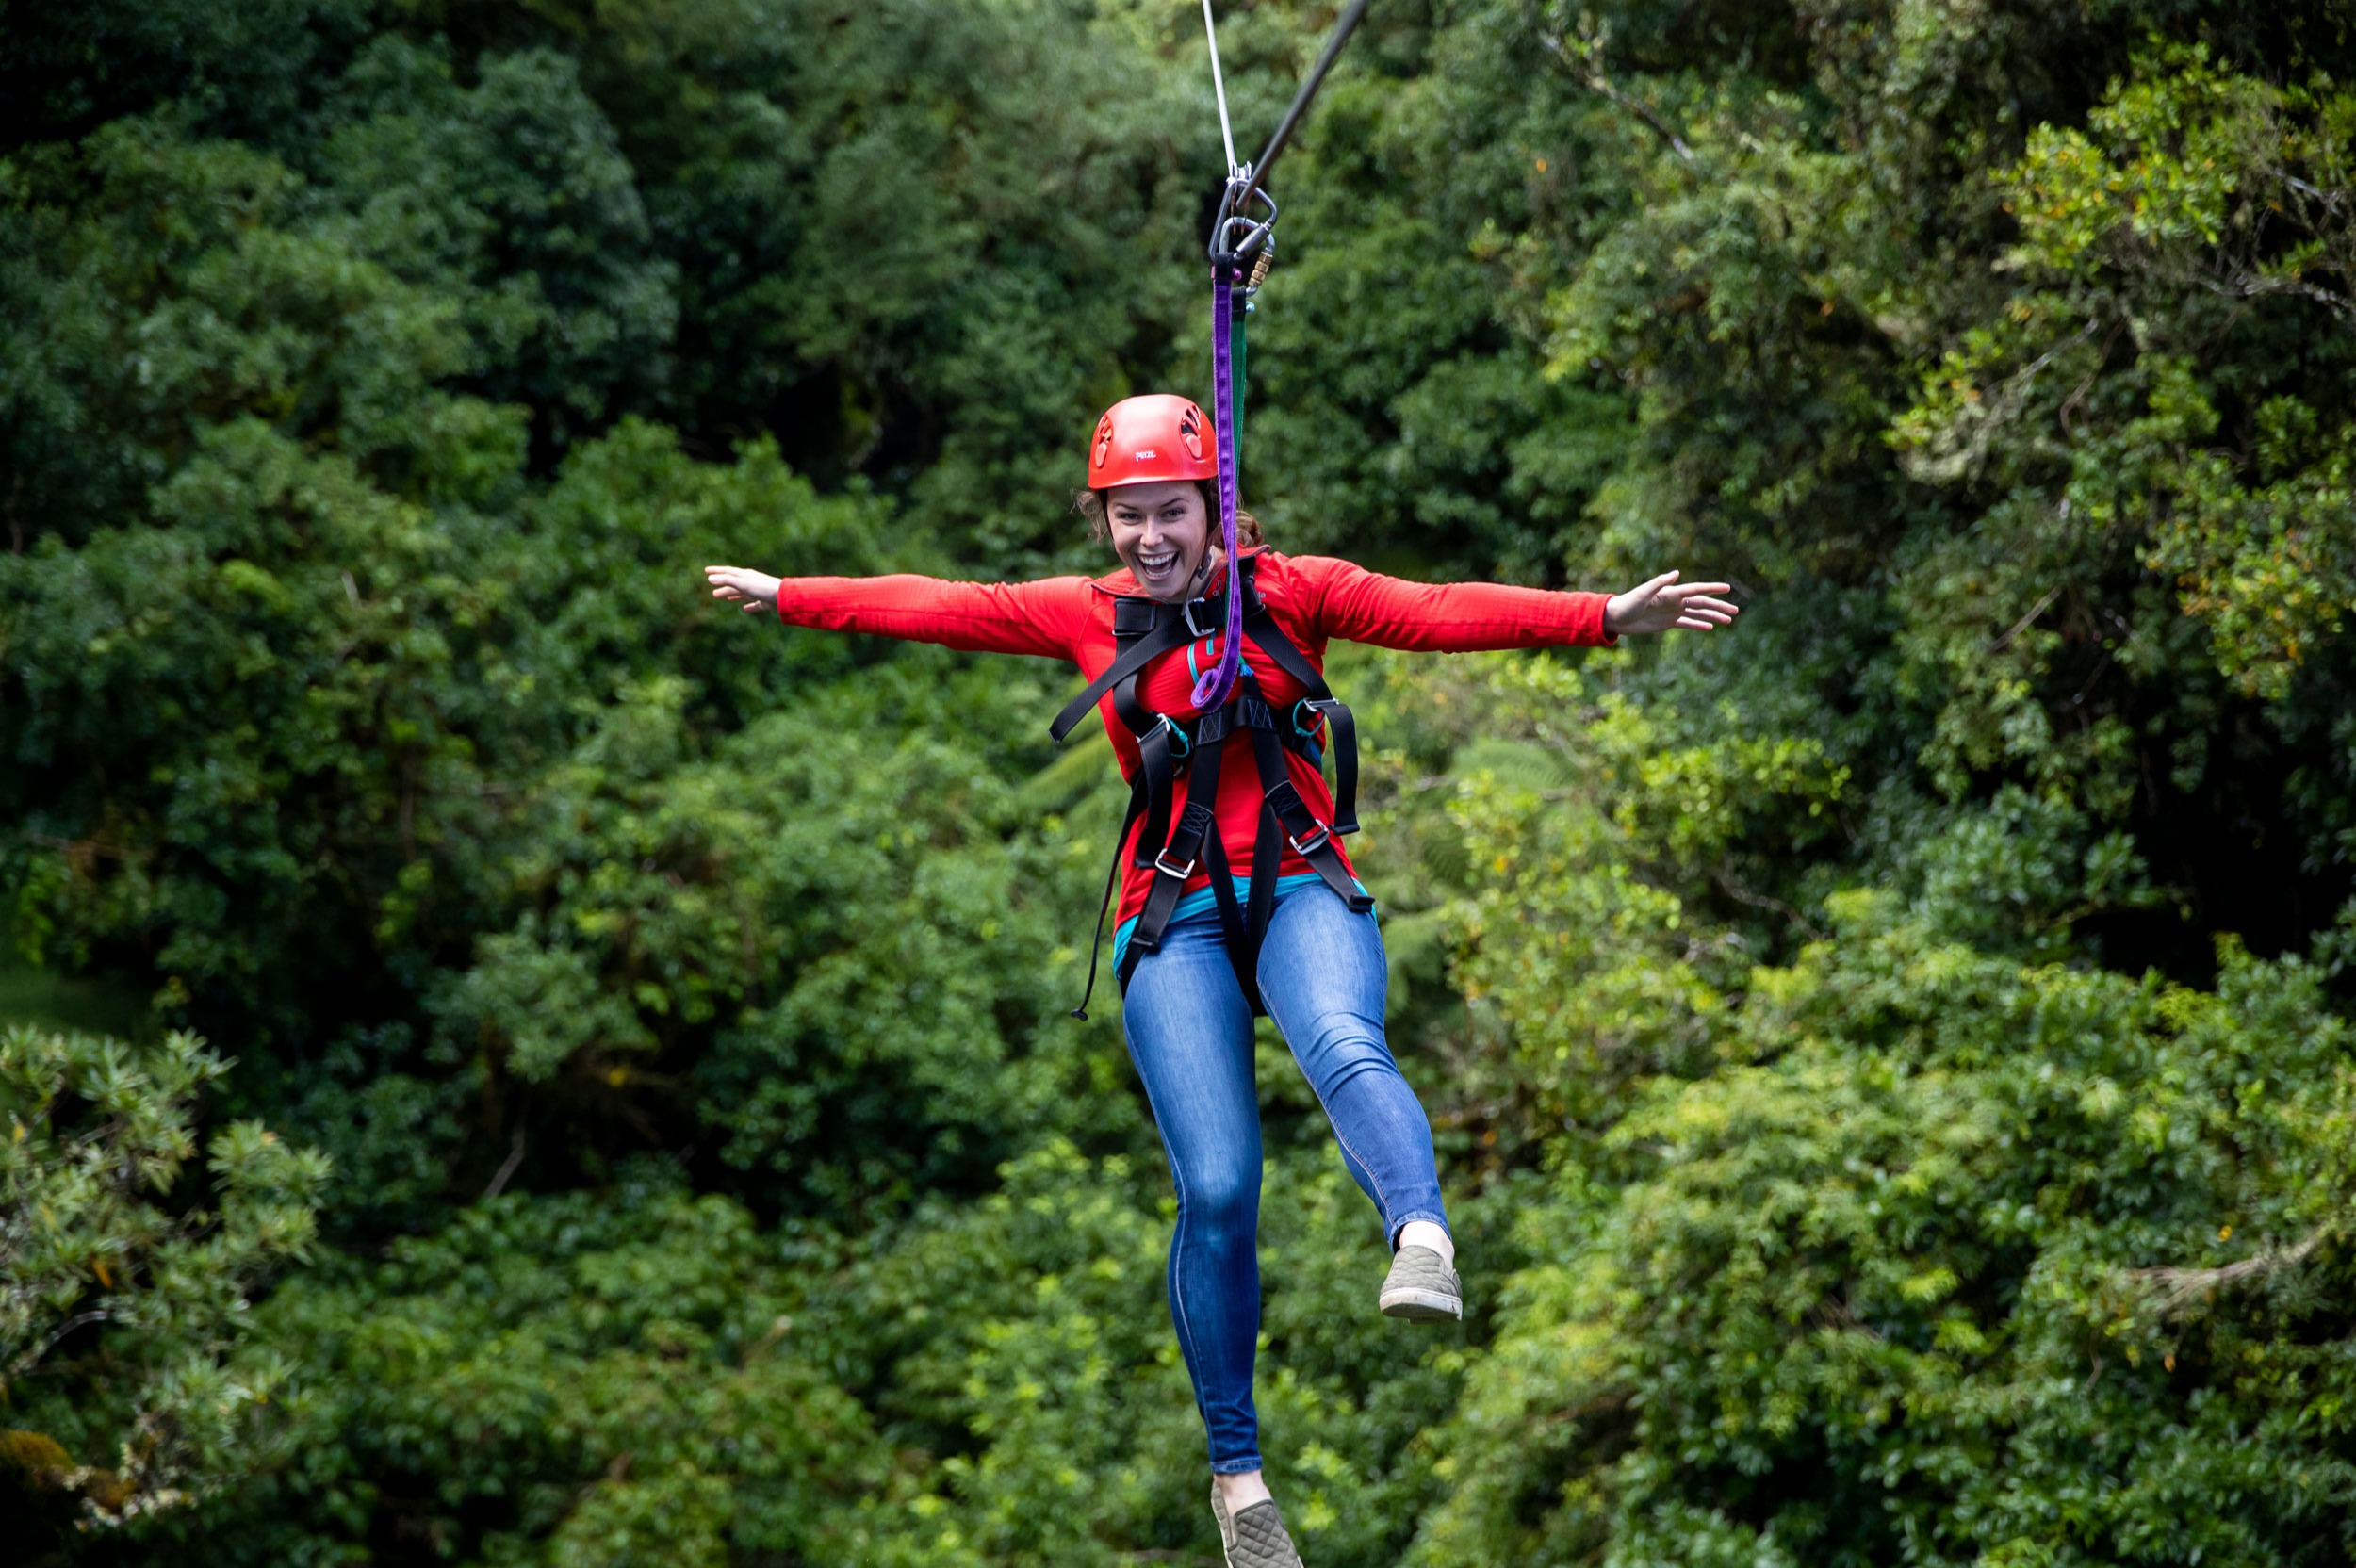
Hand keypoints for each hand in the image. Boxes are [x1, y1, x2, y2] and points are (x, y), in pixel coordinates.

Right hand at [705, 564, 782, 614]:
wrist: (784, 597)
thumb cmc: (763, 588)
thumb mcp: (742, 584)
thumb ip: (727, 581)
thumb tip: (710, 578)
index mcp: (745, 575)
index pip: (728, 572)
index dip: (716, 571)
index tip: (706, 571)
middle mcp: (752, 582)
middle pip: (734, 584)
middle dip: (723, 587)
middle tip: (713, 593)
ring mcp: (759, 592)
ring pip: (743, 594)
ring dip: (733, 596)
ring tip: (725, 598)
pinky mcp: (766, 602)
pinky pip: (756, 604)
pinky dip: (750, 606)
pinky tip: (746, 609)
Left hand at [1603, 570, 1739, 637]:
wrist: (1617, 617)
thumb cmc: (1628, 603)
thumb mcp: (1643, 593)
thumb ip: (1660, 583)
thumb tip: (1677, 573)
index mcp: (1671, 592)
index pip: (1696, 590)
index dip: (1712, 588)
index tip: (1727, 588)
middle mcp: (1675, 601)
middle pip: (1702, 603)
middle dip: (1719, 606)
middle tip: (1735, 611)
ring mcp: (1672, 612)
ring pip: (1697, 614)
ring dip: (1713, 616)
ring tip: (1728, 620)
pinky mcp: (1667, 623)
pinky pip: (1687, 623)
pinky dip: (1698, 625)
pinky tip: (1710, 627)